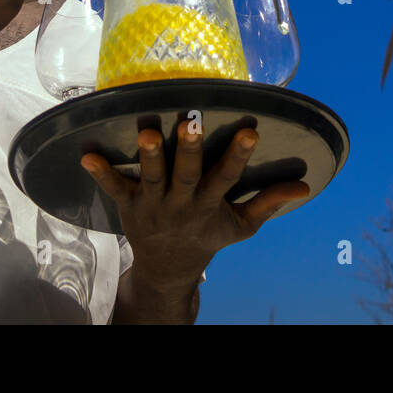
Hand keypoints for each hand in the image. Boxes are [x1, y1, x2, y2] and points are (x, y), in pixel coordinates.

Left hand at [80, 123, 309, 290]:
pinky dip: (101, 173)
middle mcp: (181, 203)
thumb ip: (269, 203)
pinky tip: (86, 155)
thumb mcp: (241, 226)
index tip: (251, 131)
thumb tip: (306, 187)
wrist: (168, 269)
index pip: (227, 178)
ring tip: (146, 130)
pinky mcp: (129, 205)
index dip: (239, 156)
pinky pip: (114, 188)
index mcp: (209, 204)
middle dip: (188, 150)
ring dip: (149, 156)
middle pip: (186, 175)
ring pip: (152, 178)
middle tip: (190, 122)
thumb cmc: (208, 237)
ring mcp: (153, 204)